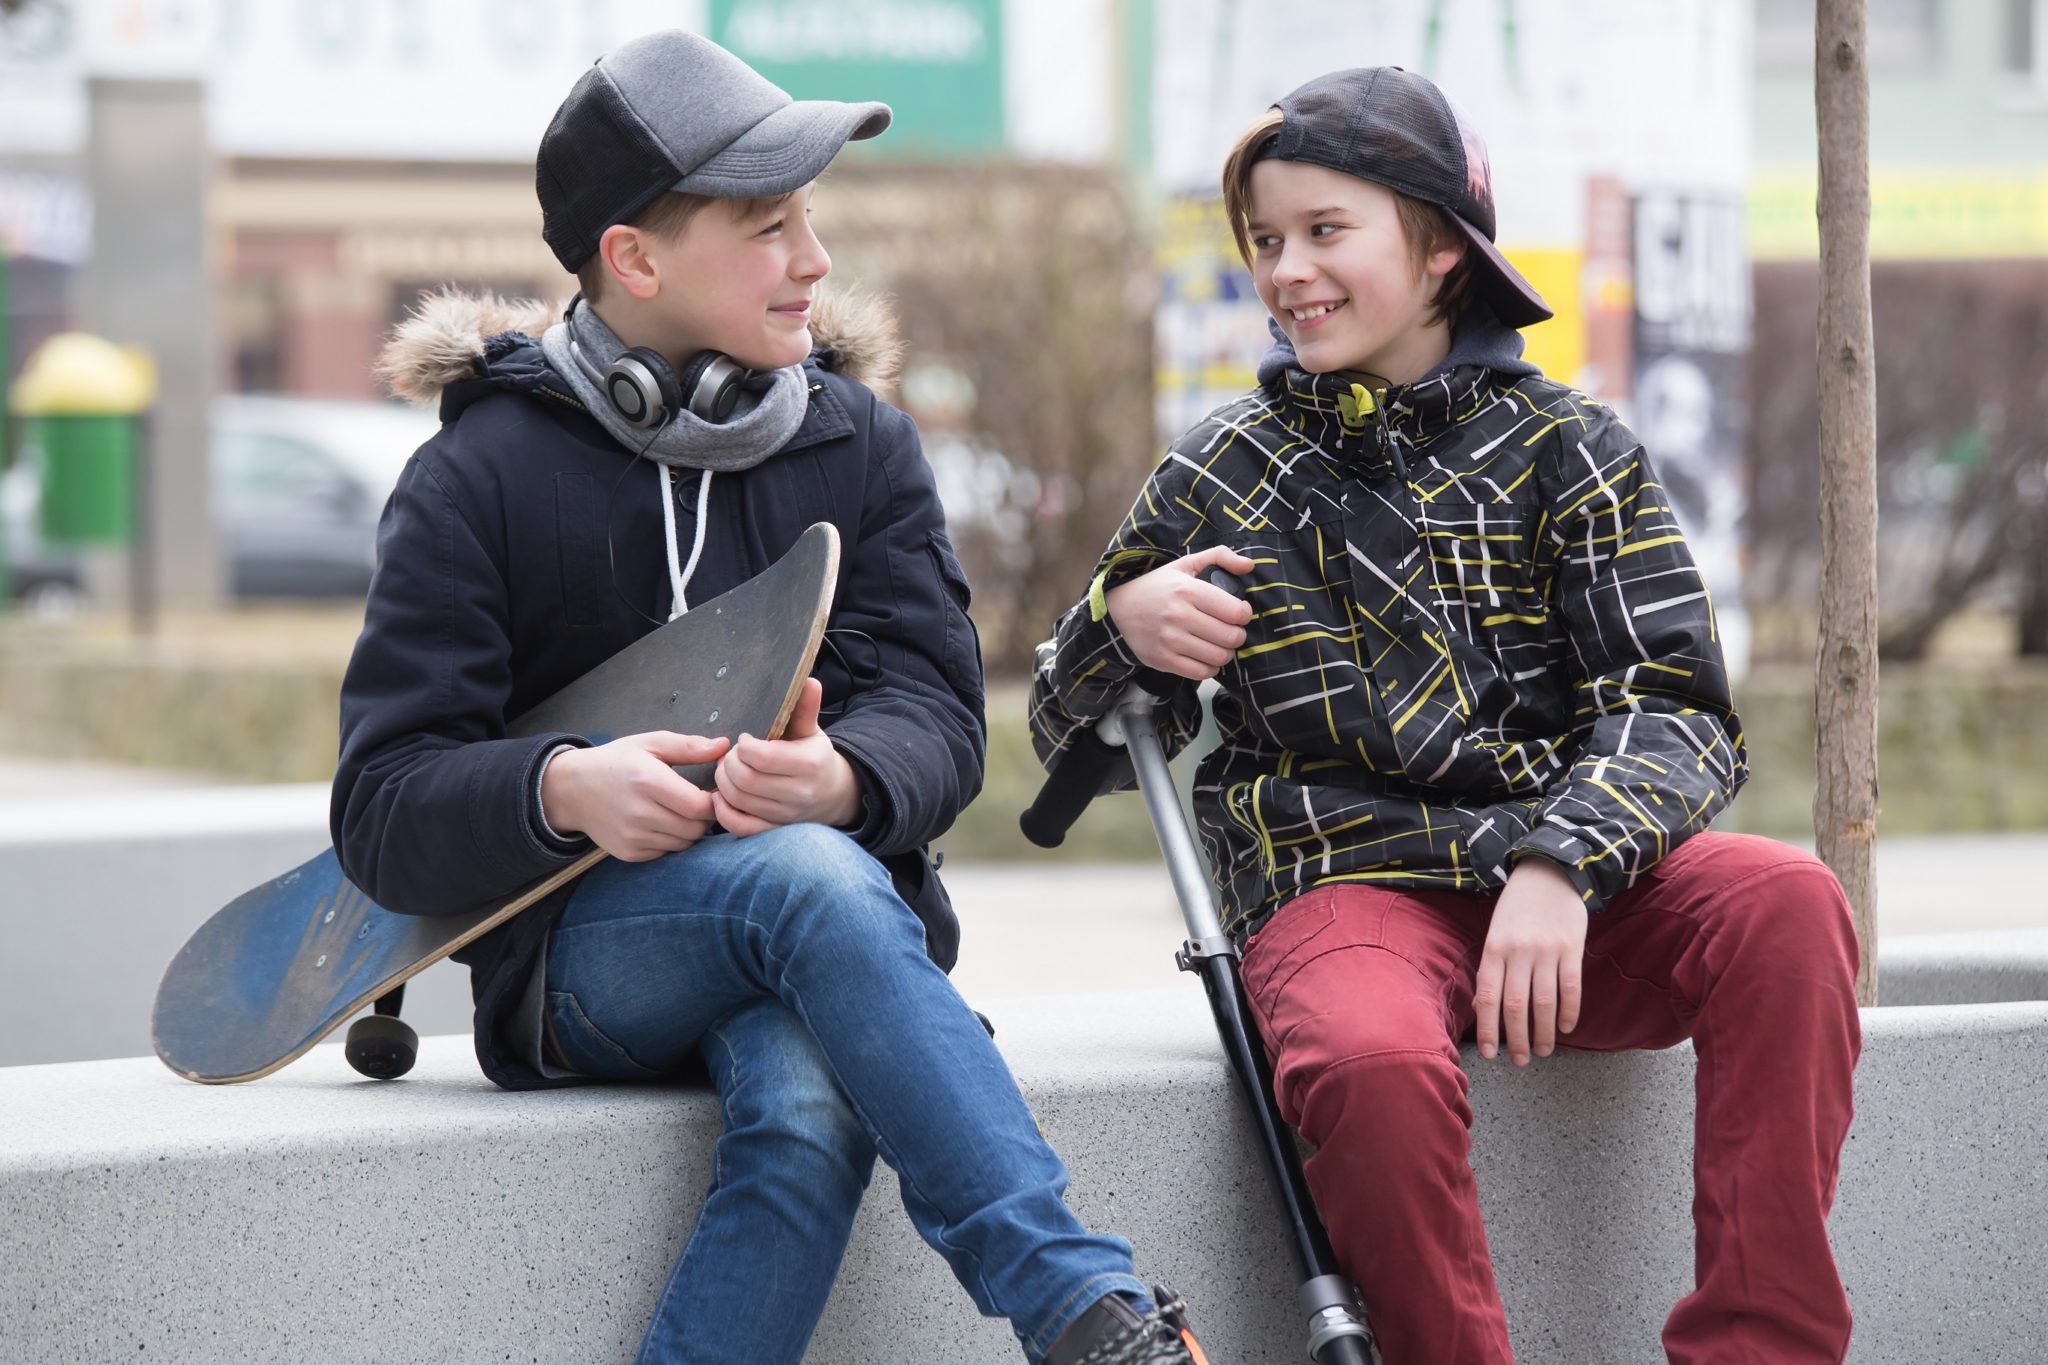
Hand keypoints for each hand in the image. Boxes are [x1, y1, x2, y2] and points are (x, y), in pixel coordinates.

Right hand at [540, 731, 729, 861]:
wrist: (572, 789)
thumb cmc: (616, 762)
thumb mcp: (650, 743)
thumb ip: (689, 746)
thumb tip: (724, 746)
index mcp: (648, 781)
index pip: (700, 807)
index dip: (713, 802)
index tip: (710, 792)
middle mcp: (639, 813)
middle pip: (696, 828)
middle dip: (704, 817)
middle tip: (696, 802)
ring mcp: (633, 837)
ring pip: (684, 844)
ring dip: (689, 830)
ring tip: (678, 811)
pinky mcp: (629, 853)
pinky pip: (666, 853)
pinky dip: (671, 841)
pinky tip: (661, 823)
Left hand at [712, 678, 862, 835]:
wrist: (832, 795)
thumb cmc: (815, 757)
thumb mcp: (812, 731)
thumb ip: (805, 707)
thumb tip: (808, 680)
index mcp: (808, 764)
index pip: (761, 756)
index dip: (743, 746)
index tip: (744, 739)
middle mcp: (799, 793)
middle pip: (745, 779)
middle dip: (729, 763)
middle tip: (731, 755)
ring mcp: (785, 815)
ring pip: (739, 800)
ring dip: (723, 783)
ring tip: (727, 770)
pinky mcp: (773, 830)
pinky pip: (741, 827)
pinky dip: (723, 812)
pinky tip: (721, 796)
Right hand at [1102, 546, 1257, 680]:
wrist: (1119, 608)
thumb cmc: (1158, 587)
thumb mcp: (1185, 564)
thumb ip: (1220, 557)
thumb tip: (1248, 565)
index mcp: (1188, 590)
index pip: (1235, 611)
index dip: (1244, 614)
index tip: (1238, 612)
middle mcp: (1179, 616)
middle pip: (1230, 637)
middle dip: (1238, 635)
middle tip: (1231, 631)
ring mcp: (1169, 640)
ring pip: (1218, 657)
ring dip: (1226, 653)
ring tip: (1219, 644)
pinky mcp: (1162, 659)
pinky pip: (1201, 673)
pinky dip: (1210, 668)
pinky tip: (1206, 657)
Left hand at [1473, 857, 1587, 1065]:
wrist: (1548, 873)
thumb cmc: (1516, 909)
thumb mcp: (1495, 933)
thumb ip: (1492, 969)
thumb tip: (1484, 1011)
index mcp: (1494, 949)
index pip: (1488, 997)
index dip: (1488, 1029)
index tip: (1490, 1054)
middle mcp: (1518, 952)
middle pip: (1517, 1006)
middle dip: (1517, 1040)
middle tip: (1520, 1061)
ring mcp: (1546, 950)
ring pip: (1545, 1002)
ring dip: (1544, 1033)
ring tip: (1543, 1051)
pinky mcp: (1572, 948)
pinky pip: (1571, 988)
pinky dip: (1569, 1012)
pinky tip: (1566, 1028)